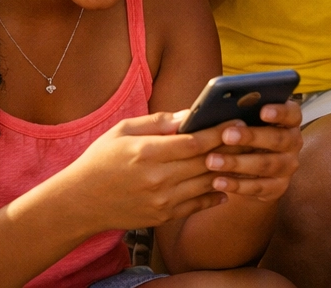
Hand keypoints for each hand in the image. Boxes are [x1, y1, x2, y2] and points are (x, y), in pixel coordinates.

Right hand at [51, 111, 234, 232]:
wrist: (78, 202)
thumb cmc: (101, 160)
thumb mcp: (124, 131)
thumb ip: (159, 121)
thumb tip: (191, 113)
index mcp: (147, 152)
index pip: (194, 142)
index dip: (219, 131)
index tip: (237, 121)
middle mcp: (157, 178)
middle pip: (205, 162)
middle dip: (231, 149)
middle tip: (251, 137)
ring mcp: (161, 200)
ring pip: (206, 184)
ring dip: (229, 172)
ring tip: (246, 158)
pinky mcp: (162, 216)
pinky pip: (196, 205)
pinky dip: (215, 195)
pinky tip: (227, 185)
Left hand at [191, 100, 302, 202]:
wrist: (253, 172)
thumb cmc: (244, 138)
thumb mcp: (244, 124)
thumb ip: (236, 116)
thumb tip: (212, 111)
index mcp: (289, 121)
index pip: (291, 113)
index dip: (280, 111)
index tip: (262, 111)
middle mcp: (293, 142)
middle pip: (277, 139)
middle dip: (251, 137)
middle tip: (226, 135)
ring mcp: (288, 166)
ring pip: (266, 164)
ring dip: (238, 163)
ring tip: (212, 160)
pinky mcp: (278, 187)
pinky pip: (258, 187)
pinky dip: (236, 185)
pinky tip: (217, 181)